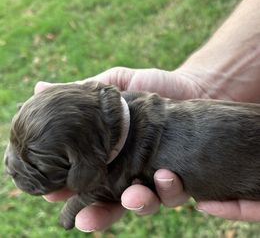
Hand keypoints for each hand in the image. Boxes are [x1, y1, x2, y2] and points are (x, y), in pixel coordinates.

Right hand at [35, 68, 193, 231]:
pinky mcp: (181, 174)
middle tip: (85, 218)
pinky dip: (169, 189)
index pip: (90, 179)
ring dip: (137, 203)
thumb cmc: (151, 84)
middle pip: (113, 203)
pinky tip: (166, 175)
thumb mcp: (116, 82)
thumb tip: (39, 87)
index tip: (55, 196)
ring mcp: (157, 175)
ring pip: (144, 203)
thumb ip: (85, 89)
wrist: (189, 84)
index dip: (72, 192)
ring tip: (134, 194)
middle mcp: (134, 169)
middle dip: (98, 214)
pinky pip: (174, 193)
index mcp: (115, 153)